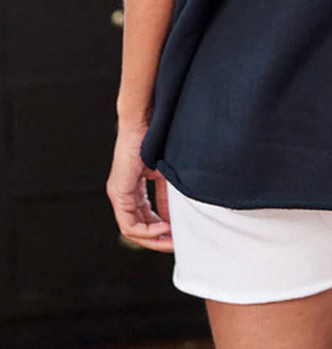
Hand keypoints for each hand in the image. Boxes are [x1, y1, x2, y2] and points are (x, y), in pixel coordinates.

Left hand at [106, 121, 173, 251]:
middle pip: (137, 229)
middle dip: (158, 240)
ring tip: (172, 240)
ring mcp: (119, 195)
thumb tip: (179, 218)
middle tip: (177, 245)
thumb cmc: (158, 140)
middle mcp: (123, 195)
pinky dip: (147, 230)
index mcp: (133, 189)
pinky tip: (165, 227)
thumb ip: (169, 196)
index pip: (145, 219)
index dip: (162, 230)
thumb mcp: (167, 174)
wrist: (146, 121)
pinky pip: (129, 224)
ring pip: (131, 230)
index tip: (179, 235)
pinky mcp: (119, 193)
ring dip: (153, 239)